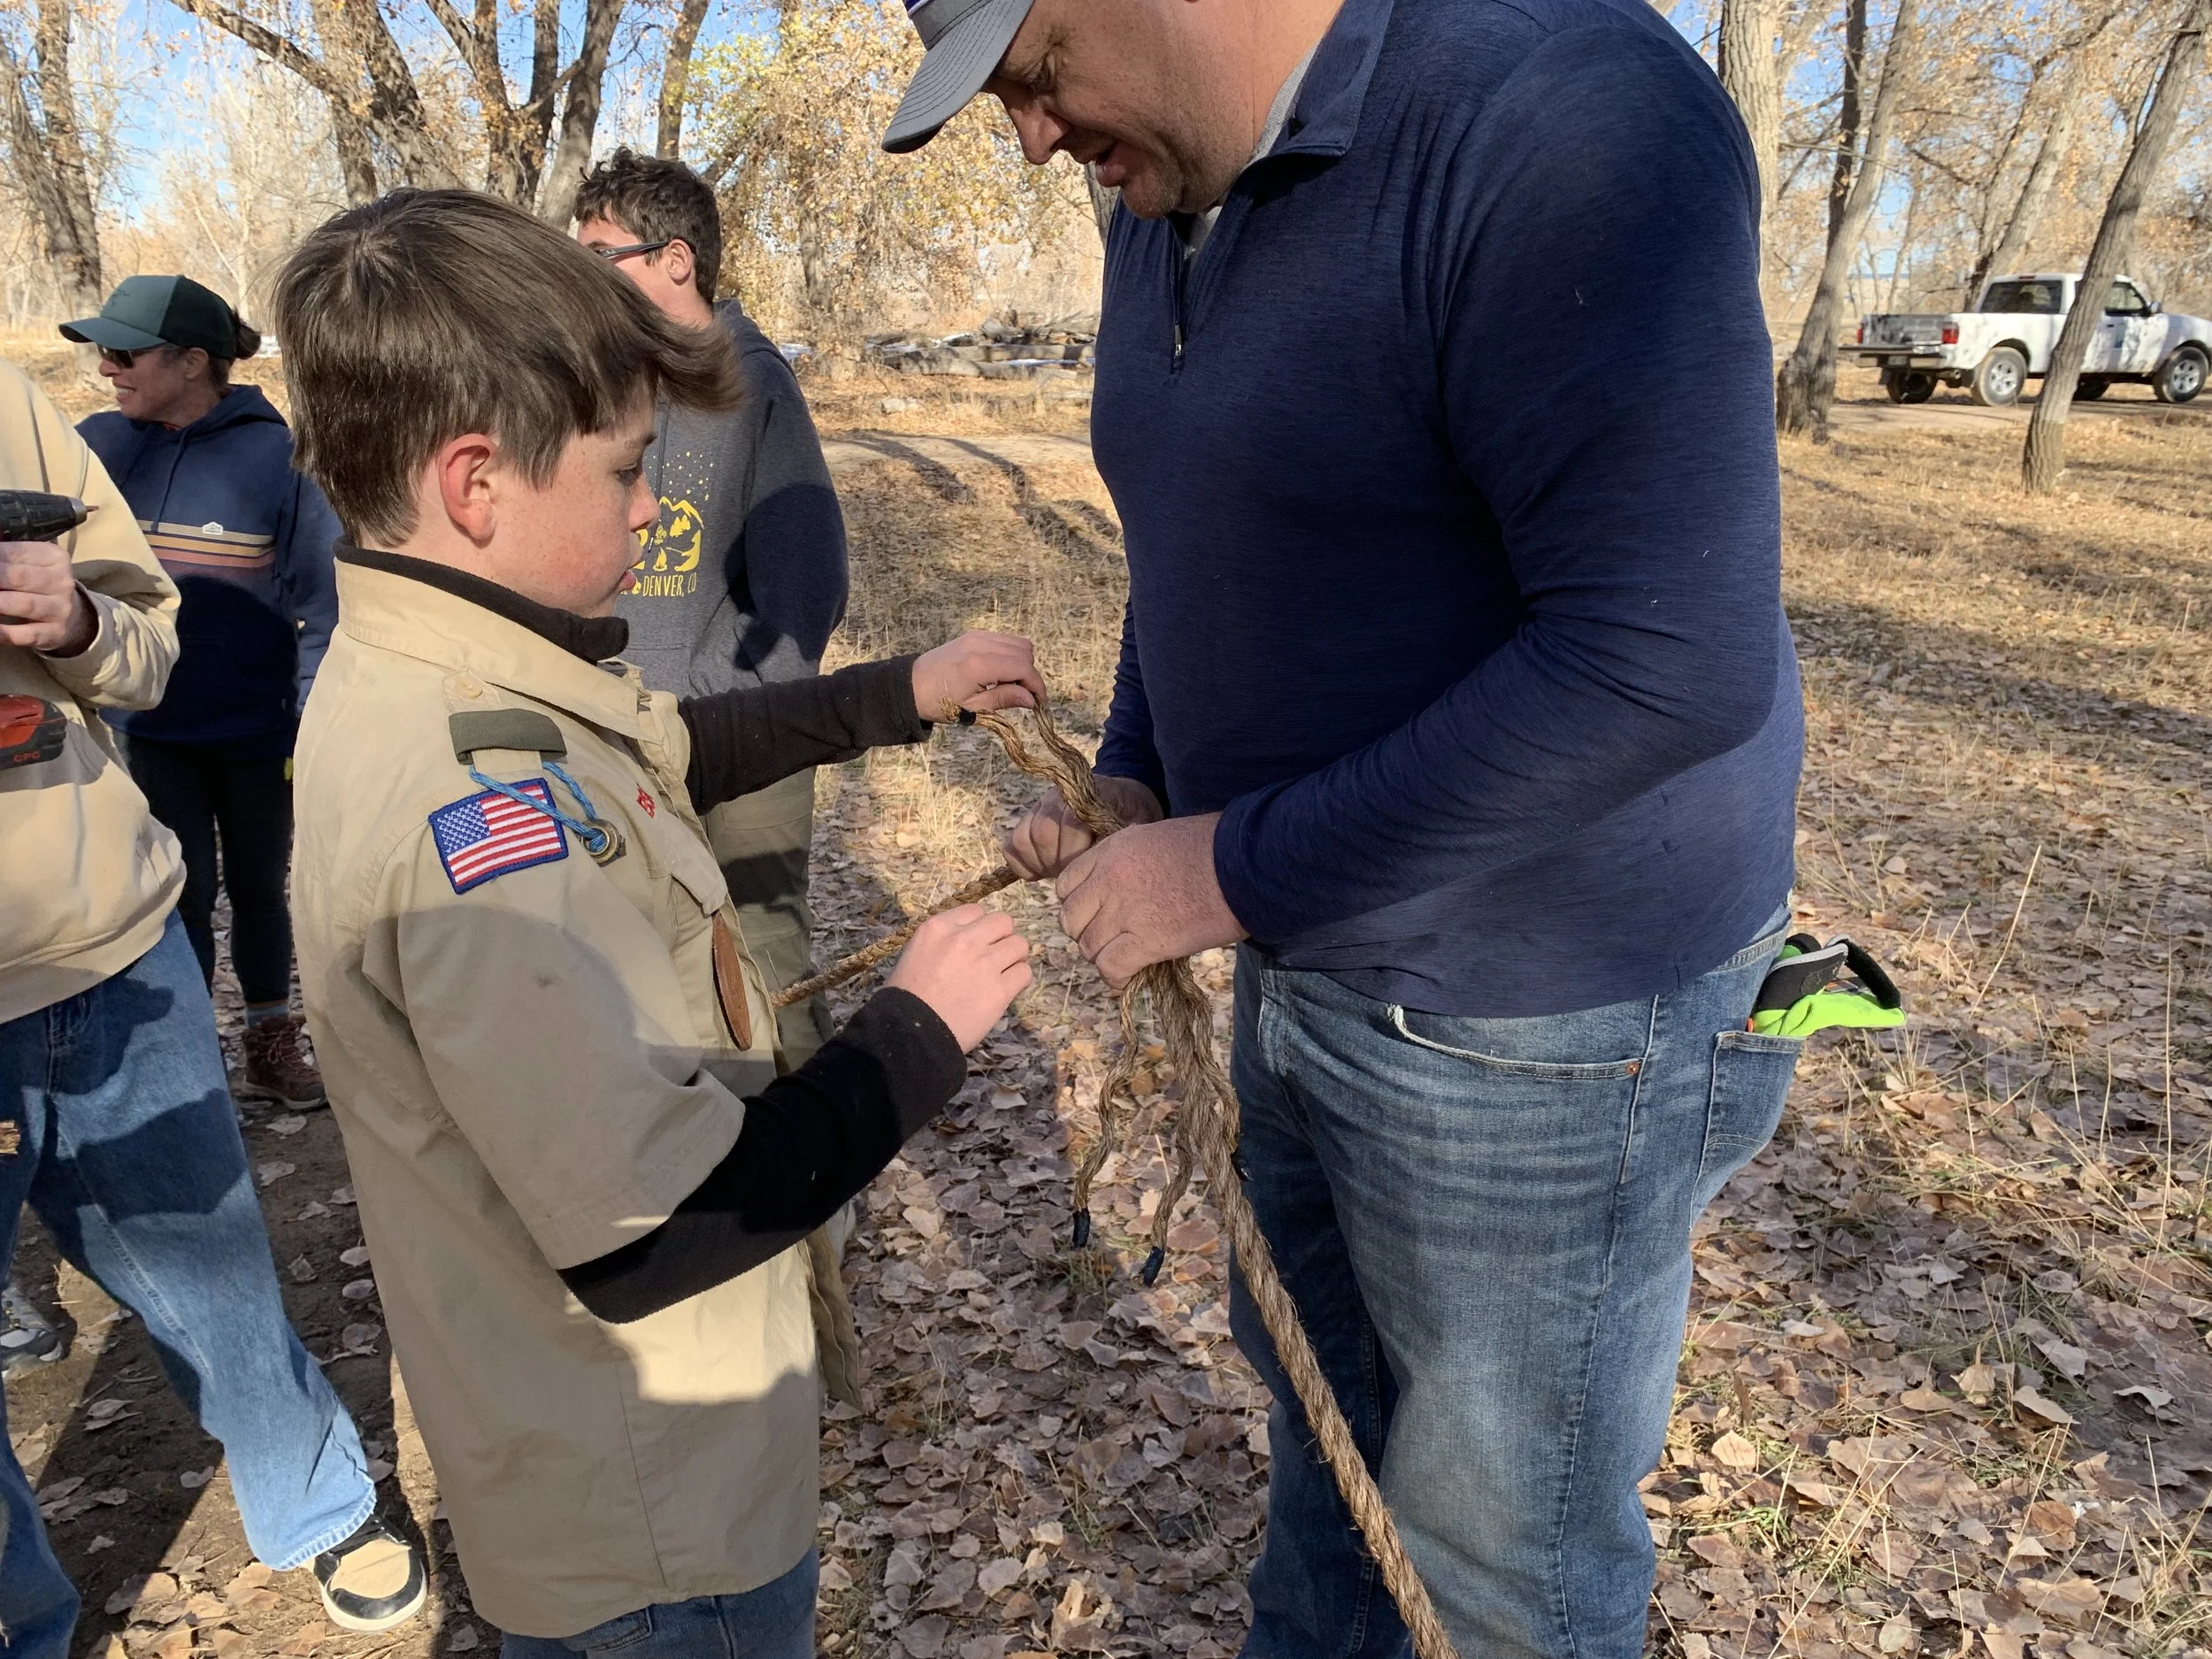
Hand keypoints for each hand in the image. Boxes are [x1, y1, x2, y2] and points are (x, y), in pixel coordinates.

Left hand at [0, 542, 95, 655]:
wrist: (72, 617)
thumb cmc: (39, 585)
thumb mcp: (30, 564)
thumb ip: (6, 558)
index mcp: (54, 558)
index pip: (15, 553)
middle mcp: (61, 582)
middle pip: (18, 577)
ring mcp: (60, 609)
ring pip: (23, 604)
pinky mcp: (54, 633)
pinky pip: (24, 634)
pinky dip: (2, 633)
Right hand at [886, 904, 1034, 1050]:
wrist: (909, 1033)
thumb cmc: (905, 997)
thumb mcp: (915, 953)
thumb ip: (943, 941)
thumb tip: (968, 940)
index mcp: (938, 927)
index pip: (976, 911)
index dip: (979, 927)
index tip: (977, 942)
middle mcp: (964, 940)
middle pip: (1003, 922)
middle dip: (1001, 937)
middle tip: (994, 955)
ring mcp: (985, 964)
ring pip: (1020, 945)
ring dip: (1014, 957)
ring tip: (1003, 972)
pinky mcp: (999, 990)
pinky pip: (1024, 973)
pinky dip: (1019, 979)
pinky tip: (1007, 988)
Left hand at [910, 631, 1043, 722]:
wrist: (910, 686)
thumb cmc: (938, 702)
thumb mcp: (971, 709)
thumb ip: (1003, 700)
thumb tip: (1031, 700)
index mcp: (978, 665)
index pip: (1022, 667)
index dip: (1037, 685)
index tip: (1040, 702)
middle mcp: (979, 644)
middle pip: (1024, 652)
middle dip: (1029, 675)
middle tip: (1022, 696)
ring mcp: (976, 636)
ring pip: (1018, 642)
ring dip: (1022, 663)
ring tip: (1011, 684)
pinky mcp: (974, 634)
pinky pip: (1005, 640)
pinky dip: (1011, 655)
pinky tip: (1000, 673)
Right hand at [1003, 774, 1162, 879]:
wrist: (1120, 799)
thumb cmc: (1130, 816)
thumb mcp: (1136, 825)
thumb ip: (1121, 838)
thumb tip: (1102, 862)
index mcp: (1086, 794)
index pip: (1069, 821)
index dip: (1075, 850)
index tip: (1087, 867)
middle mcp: (1057, 796)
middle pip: (1042, 832)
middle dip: (1058, 862)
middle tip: (1075, 874)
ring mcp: (1039, 807)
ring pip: (1024, 839)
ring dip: (1041, 864)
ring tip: (1061, 872)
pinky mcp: (1028, 820)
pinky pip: (1013, 846)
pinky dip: (1024, 864)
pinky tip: (1044, 871)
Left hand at [1057, 813, 1247, 990]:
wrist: (1245, 865)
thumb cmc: (1214, 847)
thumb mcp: (1157, 839)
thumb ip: (1129, 861)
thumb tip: (1124, 885)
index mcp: (1111, 851)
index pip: (1066, 885)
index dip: (1079, 904)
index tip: (1096, 913)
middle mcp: (1109, 880)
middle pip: (1072, 919)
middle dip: (1087, 933)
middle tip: (1111, 939)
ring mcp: (1124, 911)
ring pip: (1089, 947)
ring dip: (1104, 957)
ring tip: (1125, 959)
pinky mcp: (1145, 941)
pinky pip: (1111, 967)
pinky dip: (1116, 977)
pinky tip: (1128, 977)